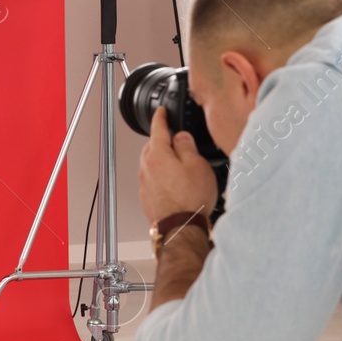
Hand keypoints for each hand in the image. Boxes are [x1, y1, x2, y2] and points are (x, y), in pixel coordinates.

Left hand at [138, 104, 218, 225]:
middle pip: (152, 147)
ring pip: (151, 165)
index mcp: (158, 155)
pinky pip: (152, 181)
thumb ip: (187, 146)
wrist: (181, 229)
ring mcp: (144, 184)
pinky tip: (174, 185)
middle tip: (174, 140)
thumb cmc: (190, 199)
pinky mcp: (147, 198)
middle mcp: (146, 168)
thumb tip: (181, 137)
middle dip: (161, 141)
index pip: (157, 129)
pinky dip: (161, 177)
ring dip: (161, 161)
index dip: (160, 117)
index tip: (161, 112)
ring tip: (179, 167)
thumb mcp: (197, 165)